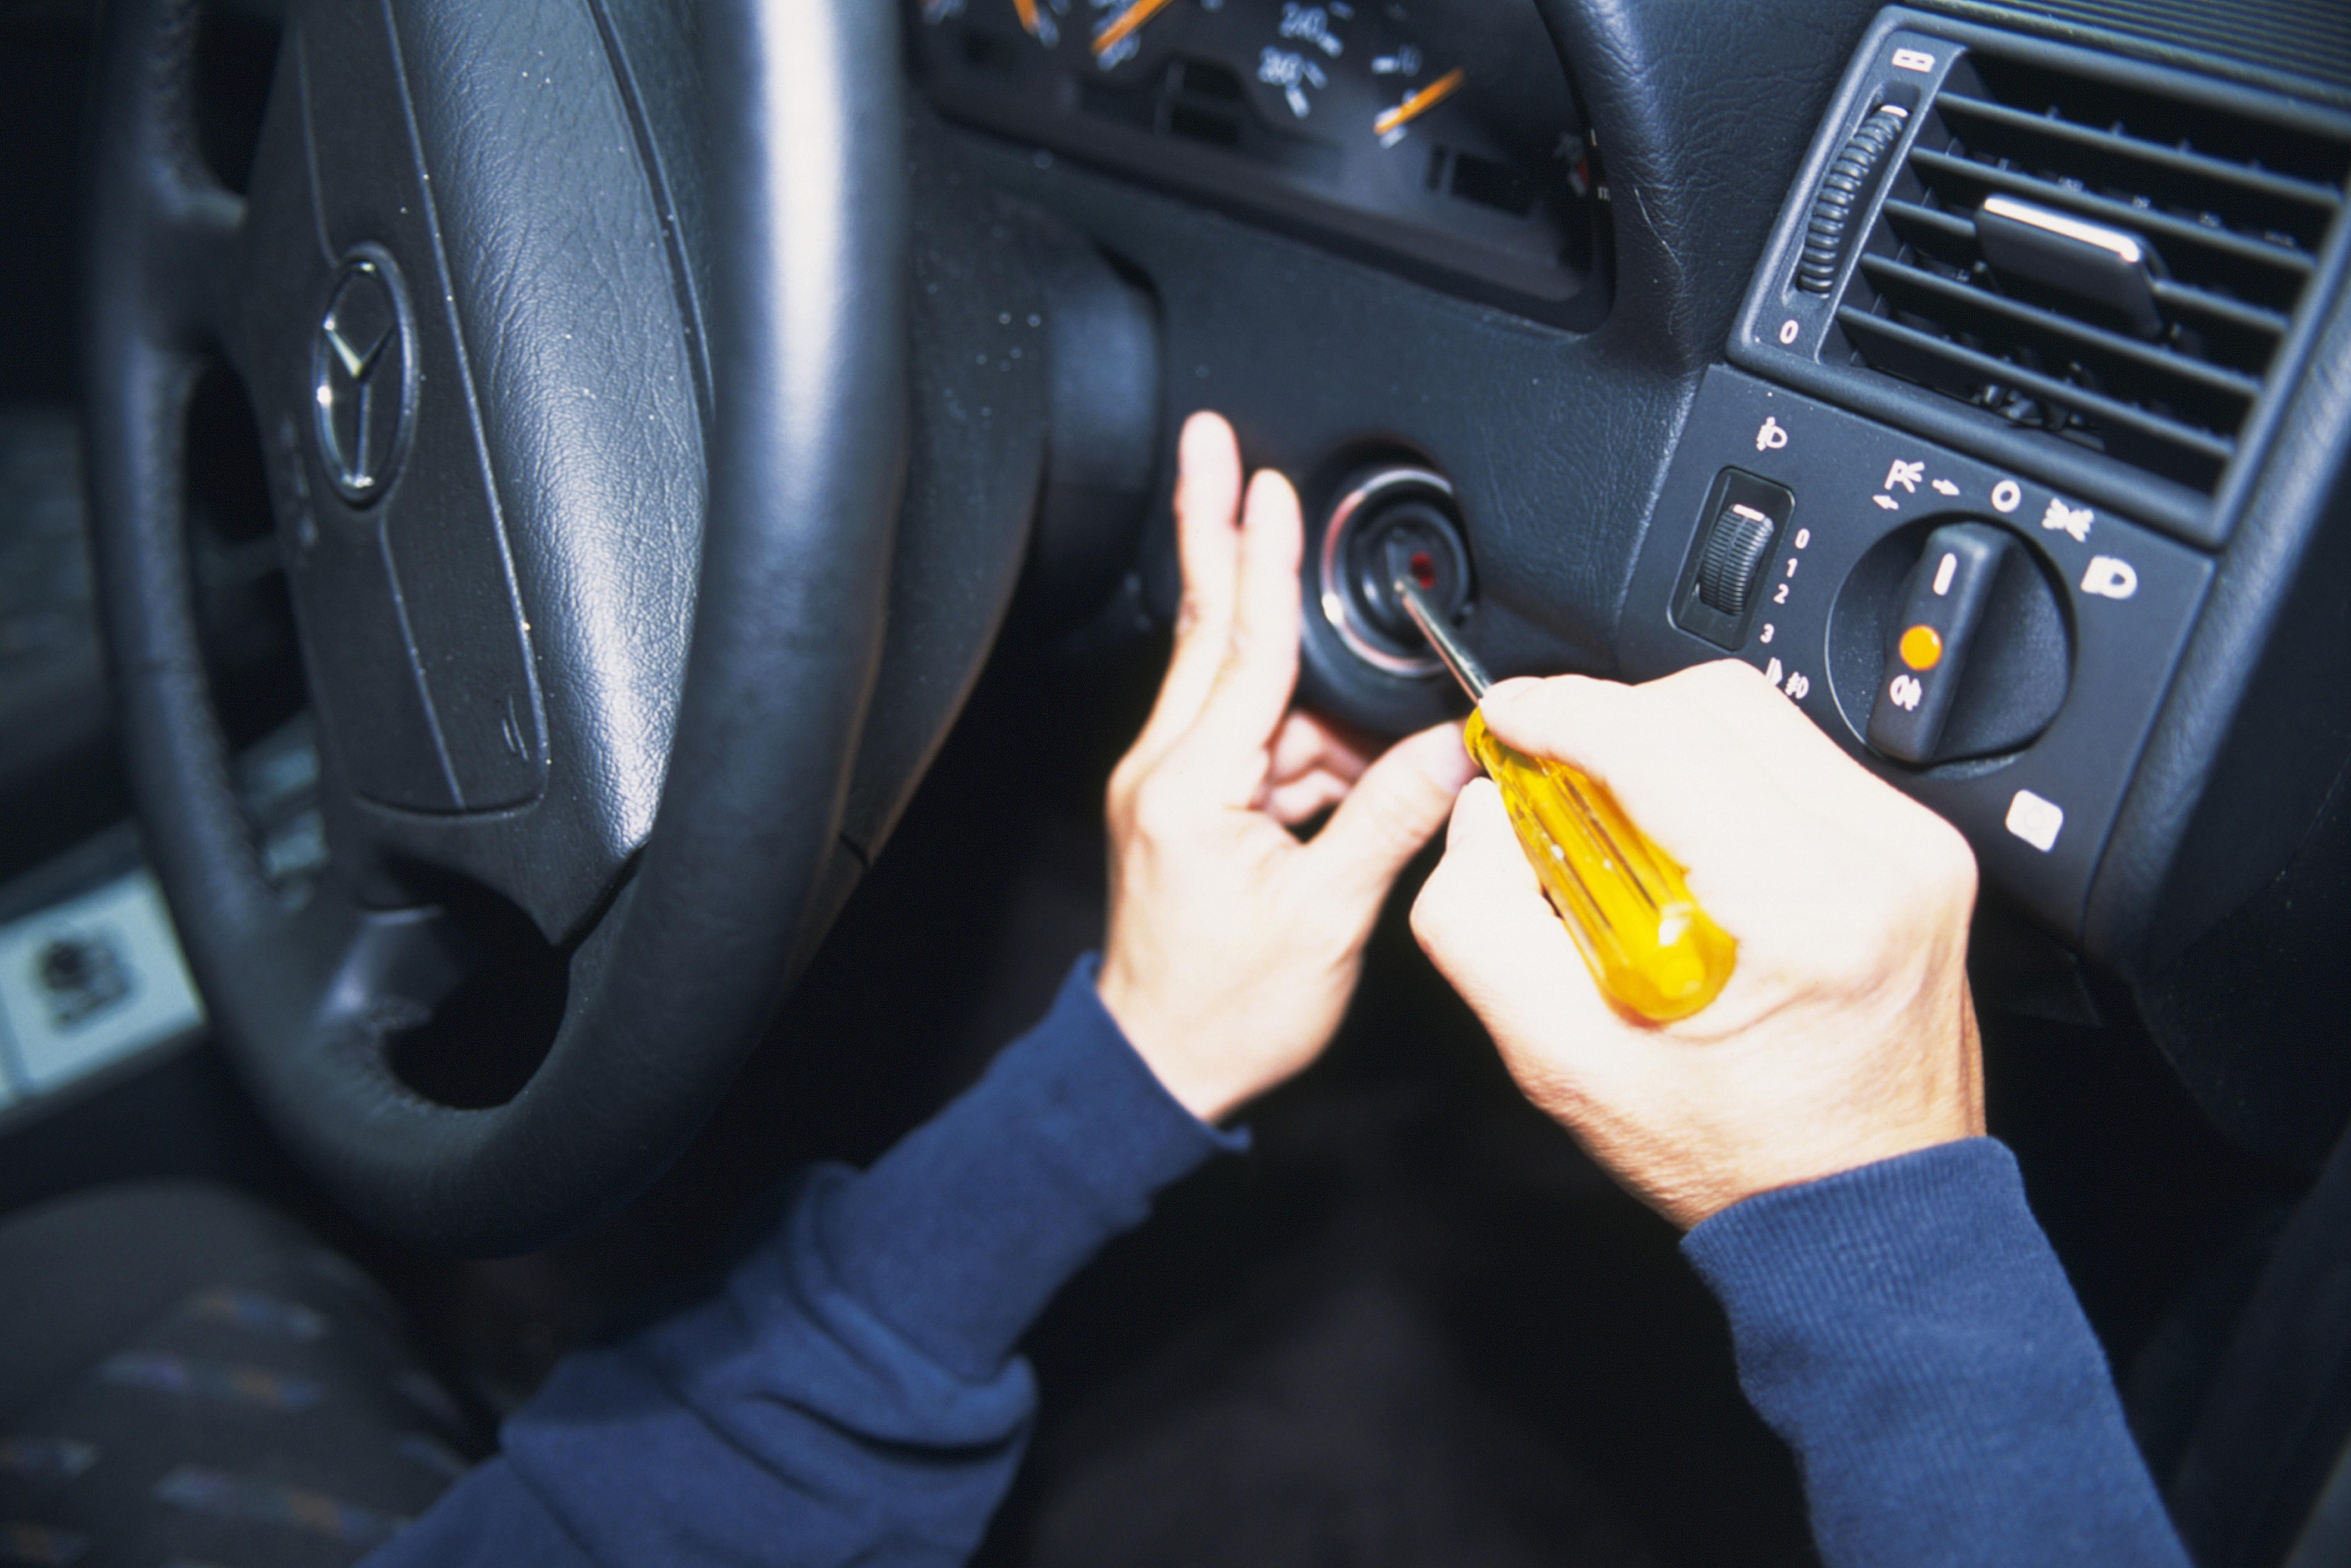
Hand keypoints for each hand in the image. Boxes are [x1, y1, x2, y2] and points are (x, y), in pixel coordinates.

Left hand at [1098, 413, 1478, 1123]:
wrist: (1154, 1070)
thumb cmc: (1224, 1011)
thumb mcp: (1325, 920)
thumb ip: (1389, 821)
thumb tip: (1454, 751)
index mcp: (1192, 788)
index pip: (1244, 647)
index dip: (1264, 562)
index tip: (1269, 485)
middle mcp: (1166, 771)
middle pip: (1210, 626)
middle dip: (1217, 529)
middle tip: (1214, 442)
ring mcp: (1171, 786)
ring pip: (1242, 689)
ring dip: (1304, 684)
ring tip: (1367, 744)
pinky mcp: (1186, 808)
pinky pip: (1252, 743)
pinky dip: (1302, 740)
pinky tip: (1350, 762)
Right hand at [1411, 660, 1982, 1227]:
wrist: (1863, 1213)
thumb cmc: (1735, 1154)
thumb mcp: (1561, 1059)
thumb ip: (1484, 922)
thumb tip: (1481, 813)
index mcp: (1799, 910)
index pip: (1661, 737)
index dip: (1561, 710)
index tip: (1506, 718)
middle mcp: (1880, 862)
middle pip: (1714, 702)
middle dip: (1614, 723)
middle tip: (1556, 785)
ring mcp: (1916, 852)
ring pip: (1761, 721)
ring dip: (1671, 750)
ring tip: (1627, 836)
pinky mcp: (1924, 854)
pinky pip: (1803, 764)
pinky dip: (1728, 782)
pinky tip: (1695, 855)